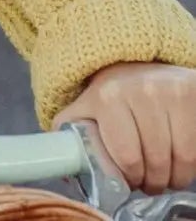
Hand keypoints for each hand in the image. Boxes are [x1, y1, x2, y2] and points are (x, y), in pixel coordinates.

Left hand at [54, 62, 195, 192]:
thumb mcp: (86, 106)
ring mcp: (170, 91)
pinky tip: (178, 157)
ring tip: (163, 172)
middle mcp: (141, 90)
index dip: (131, 177)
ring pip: (181, 159)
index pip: (128, 158)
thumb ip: (70, 129)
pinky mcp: (191, 94)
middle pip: (156, 163)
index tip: (131, 179)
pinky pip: (195, 148)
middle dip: (153, 182)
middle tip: (148, 180)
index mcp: (108, 97)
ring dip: (173, 177)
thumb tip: (62, 160)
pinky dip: (189, 163)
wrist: (140, 63)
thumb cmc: (113, 92)